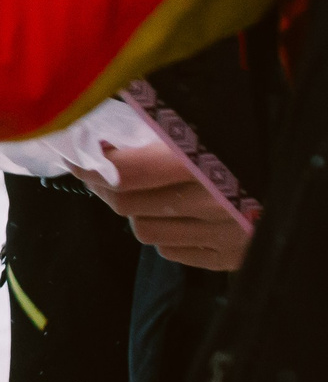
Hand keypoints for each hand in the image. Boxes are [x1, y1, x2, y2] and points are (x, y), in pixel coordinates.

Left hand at [77, 140, 254, 270]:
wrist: (319, 181)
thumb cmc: (254, 144)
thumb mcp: (208, 124)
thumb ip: (160, 128)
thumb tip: (107, 135)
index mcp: (201, 163)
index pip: (123, 173)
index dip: (92, 165)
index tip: (78, 154)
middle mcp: (210, 203)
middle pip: (126, 204)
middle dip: (105, 186)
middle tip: (99, 172)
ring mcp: (222, 235)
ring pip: (144, 231)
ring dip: (135, 212)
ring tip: (144, 193)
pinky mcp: (232, 257)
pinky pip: (172, 252)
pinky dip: (164, 234)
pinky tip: (174, 216)